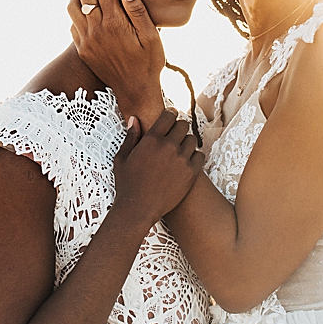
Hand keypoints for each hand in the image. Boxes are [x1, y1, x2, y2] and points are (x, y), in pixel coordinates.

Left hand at [68, 0, 165, 123]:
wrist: (135, 90)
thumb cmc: (148, 62)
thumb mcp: (151, 36)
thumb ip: (138, 11)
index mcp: (115, 23)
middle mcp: (96, 30)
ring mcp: (86, 40)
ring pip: (73, 7)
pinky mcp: (82, 49)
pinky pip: (73, 23)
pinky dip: (75, 9)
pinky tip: (83, 3)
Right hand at [113, 109, 203, 227]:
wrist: (138, 209)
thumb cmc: (127, 184)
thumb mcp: (122, 158)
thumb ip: (130, 137)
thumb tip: (134, 119)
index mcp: (151, 139)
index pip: (169, 116)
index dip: (171, 114)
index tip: (171, 117)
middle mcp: (168, 146)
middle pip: (183, 125)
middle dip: (179, 128)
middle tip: (175, 135)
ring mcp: (181, 159)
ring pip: (193, 140)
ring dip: (187, 142)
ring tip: (180, 150)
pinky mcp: (191, 173)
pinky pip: (200, 156)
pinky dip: (195, 157)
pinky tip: (186, 162)